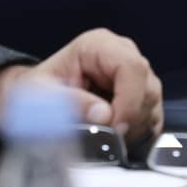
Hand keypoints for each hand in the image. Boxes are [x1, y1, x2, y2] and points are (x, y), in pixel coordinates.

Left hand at [0, 29, 163, 144]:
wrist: (33, 103)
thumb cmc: (34, 95)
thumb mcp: (41, 98)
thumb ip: (70, 104)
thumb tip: (104, 114)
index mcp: (98, 45)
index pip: (131, 68)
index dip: (129, 101)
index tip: (115, 129)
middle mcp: (121, 54)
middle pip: (147, 86)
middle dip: (131, 119)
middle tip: (108, 140)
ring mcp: (133, 75)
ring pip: (153, 103)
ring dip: (135, 128)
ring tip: (108, 141)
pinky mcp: (138, 96)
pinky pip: (152, 116)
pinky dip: (139, 133)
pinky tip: (117, 140)